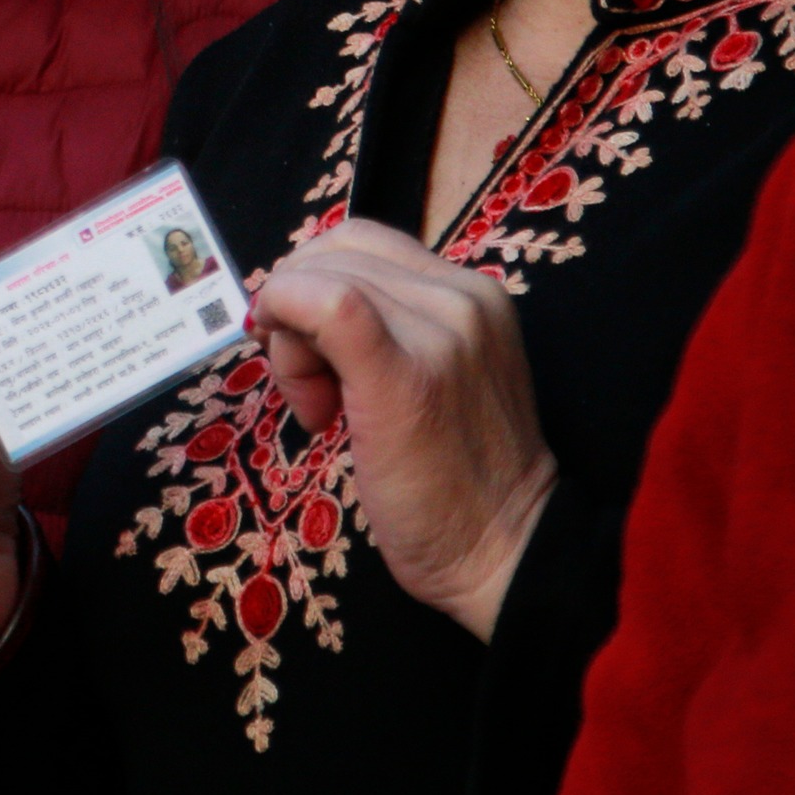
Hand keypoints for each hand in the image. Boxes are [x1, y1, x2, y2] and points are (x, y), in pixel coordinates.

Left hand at [252, 221, 554, 639]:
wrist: (507, 551)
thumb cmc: (458, 479)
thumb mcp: (437, 373)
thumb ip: (391, 327)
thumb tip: (296, 303)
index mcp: (474, 292)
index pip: (364, 242)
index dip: (313, 278)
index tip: (307, 344)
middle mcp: (464, 298)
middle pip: (337, 252)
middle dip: (296, 305)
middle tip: (309, 387)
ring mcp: (442, 331)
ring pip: (322, 277)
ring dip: (291, 337)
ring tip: (320, 408)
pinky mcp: (408, 374)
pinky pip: (325, 303)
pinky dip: (287, 322)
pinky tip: (304, 390)